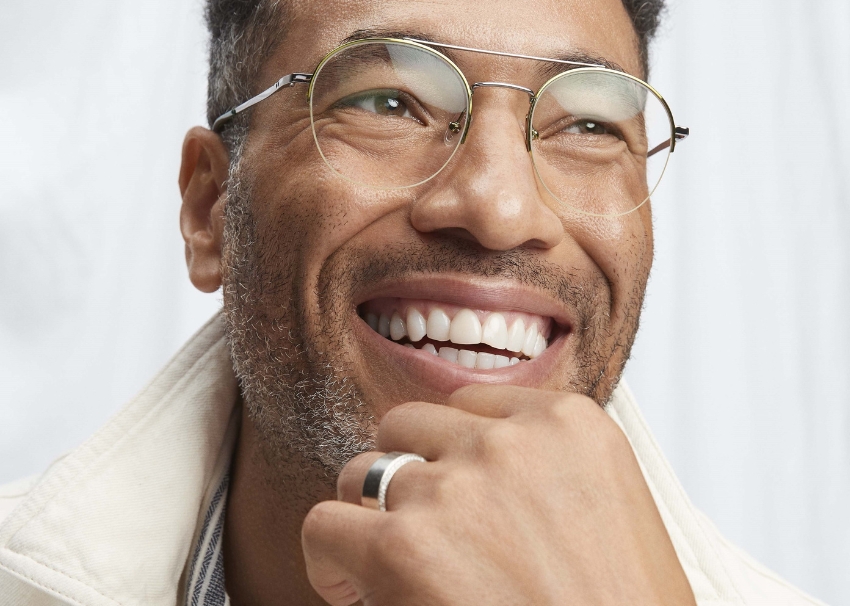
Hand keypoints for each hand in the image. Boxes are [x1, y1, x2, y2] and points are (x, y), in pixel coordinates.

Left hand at [302, 385, 695, 605]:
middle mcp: (510, 443)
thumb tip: (461, 461)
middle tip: (422, 532)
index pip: (471, 405)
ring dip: (371, 516)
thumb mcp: (607, 507)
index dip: (456, 455)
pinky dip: (330, 560)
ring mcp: (455, 489)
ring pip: (364, 470)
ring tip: (390, 566)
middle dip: (410, 474)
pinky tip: (354, 592)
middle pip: (412, 426)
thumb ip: (541, 465)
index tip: (460, 497)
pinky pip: (325, 525)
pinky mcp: (402, 548)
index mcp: (570, 424)